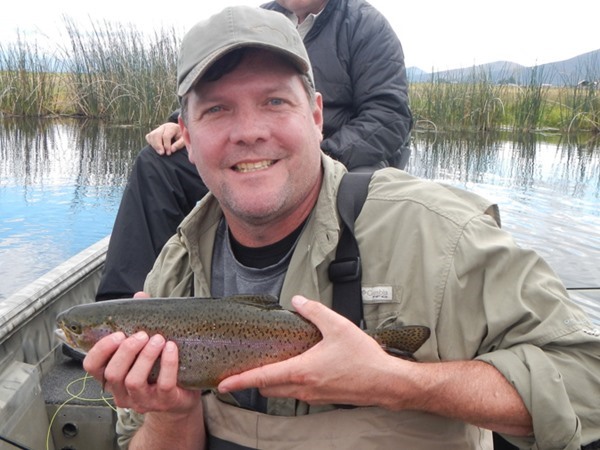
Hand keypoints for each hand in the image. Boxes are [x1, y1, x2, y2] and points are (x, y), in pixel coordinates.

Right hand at [83, 294, 199, 414]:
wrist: (185, 393)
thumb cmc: (159, 367)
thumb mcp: (146, 345)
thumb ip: (140, 321)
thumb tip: (139, 296)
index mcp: (112, 377)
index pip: (91, 366)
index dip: (100, 350)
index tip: (117, 334)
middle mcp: (122, 392)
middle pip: (113, 374)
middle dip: (126, 351)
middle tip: (141, 334)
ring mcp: (142, 400)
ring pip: (134, 381)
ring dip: (146, 356)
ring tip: (159, 339)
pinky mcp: (165, 402)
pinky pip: (163, 384)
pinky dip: (168, 364)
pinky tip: (171, 349)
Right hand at [145, 123, 184, 155]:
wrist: (179, 134)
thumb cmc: (182, 138)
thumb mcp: (184, 140)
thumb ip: (179, 144)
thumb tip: (172, 150)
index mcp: (172, 127)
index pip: (166, 136)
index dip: (166, 145)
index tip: (168, 153)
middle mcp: (164, 126)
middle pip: (156, 135)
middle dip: (158, 145)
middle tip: (161, 153)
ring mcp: (158, 129)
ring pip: (151, 136)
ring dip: (154, 145)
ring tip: (160, 152)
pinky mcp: (153, 132)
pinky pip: (148, 137)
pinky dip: (151, 143)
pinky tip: (157, 148)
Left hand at [217, 295, 408, 407]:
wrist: (386, 382)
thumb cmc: (363, 358)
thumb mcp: (338, 326)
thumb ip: (314, 311)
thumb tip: (297, 300)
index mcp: (301, 371)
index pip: (261, 378)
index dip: (239, 381)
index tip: (222, 384)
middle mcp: (303, 387)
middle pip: (267, 388)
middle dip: (253, 380)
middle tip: (244, 368)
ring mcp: (312, 396)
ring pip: (281, 392)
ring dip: (271, 382)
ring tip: (269, 364)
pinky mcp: (322, 398)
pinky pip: (297, 393)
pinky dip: (289, 383)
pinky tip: (298, 367)